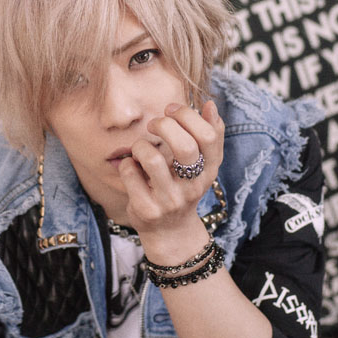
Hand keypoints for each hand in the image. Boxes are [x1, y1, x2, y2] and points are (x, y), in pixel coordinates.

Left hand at [118, 100, 223, 256]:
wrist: (170, 231)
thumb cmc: (183, 187)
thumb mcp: (201, 165)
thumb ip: (209, 135)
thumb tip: (210, 105)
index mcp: (209, 170)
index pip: (208, 136)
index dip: (187, 116)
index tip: (171, 110)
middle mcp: (193, 186)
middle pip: (184, 146)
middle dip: (164, 125)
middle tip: (154, 124)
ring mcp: (170, 200)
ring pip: (153, 159)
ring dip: (141, 145)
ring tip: (140, 148)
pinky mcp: (147, 209)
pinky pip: (131, 173)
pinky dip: (127, 163)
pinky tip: (132, 167)